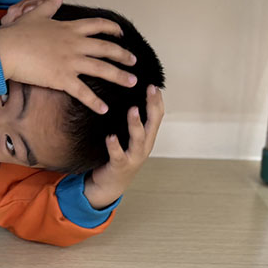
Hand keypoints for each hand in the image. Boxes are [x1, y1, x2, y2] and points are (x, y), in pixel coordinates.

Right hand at [0, 0, 137, 113]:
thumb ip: (50, 3)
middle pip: (107, 48)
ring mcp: (70, 62)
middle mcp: (74, 44)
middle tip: (134, 61)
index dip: (112, 29)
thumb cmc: (16, 33)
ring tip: (132, 82)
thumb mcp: (35, 13)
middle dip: (123, 55)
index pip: (98, 26)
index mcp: (69, 28)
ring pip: (102, 69)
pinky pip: (83, 92)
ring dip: (119, 76)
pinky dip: (94, 102)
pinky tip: (104, 109)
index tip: (121, 34)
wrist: (4, 49)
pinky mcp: (61, 79)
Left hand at [83, 85, 164, 209]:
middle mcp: (144, 145)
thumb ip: (131, 120)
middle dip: (152, 105)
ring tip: (133, 110)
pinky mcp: (120, 165)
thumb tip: (126, 96)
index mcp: (147, 136)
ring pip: (138, 139)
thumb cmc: (119, 155)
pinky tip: (110, 137)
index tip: (154, 84)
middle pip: (153, 123)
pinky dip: (114, 146)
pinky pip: (118, 155)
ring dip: (136, 124)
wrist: (111, 183)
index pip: (157, 115)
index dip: (157, 100)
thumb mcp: (129, 137)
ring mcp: (134, 156)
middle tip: (150, 89)